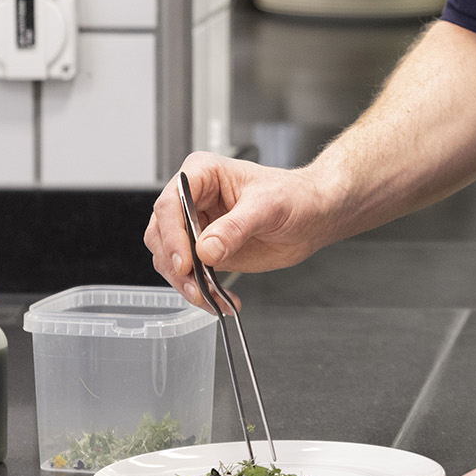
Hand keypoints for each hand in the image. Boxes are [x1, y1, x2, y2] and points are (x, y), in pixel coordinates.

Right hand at [145, 151, 336, 308]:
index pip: (170, 203)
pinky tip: (220, 301)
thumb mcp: (269, 206)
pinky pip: (188, 275)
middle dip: (174, 264)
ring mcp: (196, 227)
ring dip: (184, 283)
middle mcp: (192, 200)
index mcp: (202, 174)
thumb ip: (236, 227)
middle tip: (195, 286)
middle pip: (161, 234)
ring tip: (210, 298)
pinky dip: (198, 291)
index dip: (172, 235)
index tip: (185, 262)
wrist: (314, 216)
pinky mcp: (204, 252)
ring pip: (169, 258)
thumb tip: (206, 249)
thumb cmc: (295, 196)